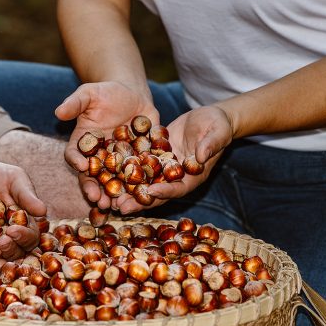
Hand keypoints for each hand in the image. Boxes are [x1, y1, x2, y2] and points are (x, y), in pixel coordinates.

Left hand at [0, 160, 47, 260]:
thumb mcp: (12, 178)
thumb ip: (26, 194)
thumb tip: (42, 210)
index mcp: (22, 224)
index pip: (30, 236)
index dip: (24, 237)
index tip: (13, 230)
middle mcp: (7, 238)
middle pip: (14, 252)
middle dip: (9, 249)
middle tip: (0, 242)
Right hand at [55, 81, 157, 208]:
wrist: (133, 94)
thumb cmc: (106, 93)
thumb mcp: (89, 93)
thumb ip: (74, 103)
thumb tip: (58, 112)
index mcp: (83, 143)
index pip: (75, 156)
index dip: (76, 162)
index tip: (81, 167)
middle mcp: (98, 157)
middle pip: (94, 177)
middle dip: (95, 189)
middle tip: (99, 200)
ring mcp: (118, 162)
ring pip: (115, 181)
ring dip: (116, 194)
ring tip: (119, 206)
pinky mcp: (137, 162)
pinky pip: (138, 175)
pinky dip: (141, 185)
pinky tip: (146, 193)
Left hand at [116, 105, 232, 213]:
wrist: (209, 117)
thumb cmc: (217, 125)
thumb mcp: (217, 132)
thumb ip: (210, 145)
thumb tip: (201, 156)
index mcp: (193, 176)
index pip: (178, 188)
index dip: (165, 191)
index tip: (150, 191)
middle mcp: (176, 176)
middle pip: (157, 193)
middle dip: (139, 201)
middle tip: (121, 207)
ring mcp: (164, 168)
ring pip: (144, 183)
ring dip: (128, 192)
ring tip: (110, 199)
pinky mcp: (155, 157)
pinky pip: (139, 167)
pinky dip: (125, 172)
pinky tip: (108, 174)